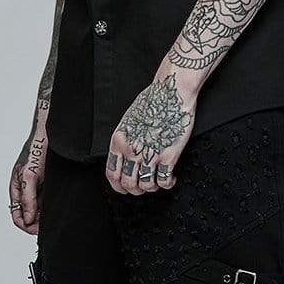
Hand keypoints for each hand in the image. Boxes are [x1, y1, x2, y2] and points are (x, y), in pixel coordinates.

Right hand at [10, 120, 47, 234]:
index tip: (37, 229)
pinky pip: (48, 205)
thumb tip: (28, 220)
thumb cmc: (37, 150)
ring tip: (55, 218)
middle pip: (29, 217)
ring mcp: (37, 191)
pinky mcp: (48, 188)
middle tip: (48, 227)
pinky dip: (52, 210)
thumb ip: (28, 198)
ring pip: (39, 213)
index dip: (26, 226)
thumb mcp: (30, 176)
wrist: (52, 136)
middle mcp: (26, 192)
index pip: (17, 216)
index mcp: (16, 189)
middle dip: (37, 224)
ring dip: (45, 218)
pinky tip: (58, 210)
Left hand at [106, 73, 195, 195]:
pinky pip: (164, 181)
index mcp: (119, 141)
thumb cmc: (153, 101)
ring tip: (158, 181)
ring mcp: (149, 154)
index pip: (112, 173)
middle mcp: (132, 150)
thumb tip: (127, 158)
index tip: (125, 188)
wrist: (171, 92)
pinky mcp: (168, 156)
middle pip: (128, 184)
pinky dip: (168, 184)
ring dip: (153, 188)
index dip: (118, 186)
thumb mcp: (129, 121)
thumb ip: (126, 140)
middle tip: (144, 187)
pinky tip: (172, 178)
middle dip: (136, 190)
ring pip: (146, 186)